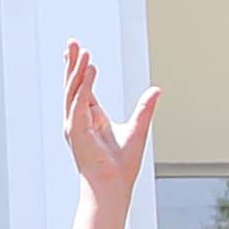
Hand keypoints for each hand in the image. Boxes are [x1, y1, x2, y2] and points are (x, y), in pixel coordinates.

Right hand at [60, 41, 160, 202]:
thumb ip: (145, 108)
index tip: (78, 50)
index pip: (82, 87)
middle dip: (72, 63)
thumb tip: (156, 90)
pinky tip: (89, 70)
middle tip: (72, 42)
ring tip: (83, 51)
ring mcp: (74, 125)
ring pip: (73, 90)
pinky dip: (84, 86)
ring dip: (77, 70)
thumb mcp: (138, 128)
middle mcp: (78, 120)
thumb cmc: (122, 166)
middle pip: (73, 85)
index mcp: (89, 118)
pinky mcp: (76, 131)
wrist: (114, 186)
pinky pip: (78, 103)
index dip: (79, 68)